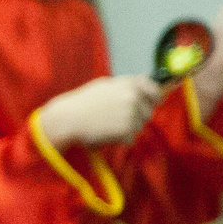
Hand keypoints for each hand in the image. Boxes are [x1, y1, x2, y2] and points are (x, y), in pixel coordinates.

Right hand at [39, 75, 156, 146]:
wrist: (67, 118)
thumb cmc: (81, 103)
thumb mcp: (104, 86)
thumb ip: (124, 86)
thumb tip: (142, 85)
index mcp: (129, 83)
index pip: (154, 90)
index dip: (155, 98)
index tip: (154, 103)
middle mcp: (133, 96)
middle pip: (148, 112)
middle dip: (137, 118)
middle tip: (117, 120)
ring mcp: (131, 112)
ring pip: (139, 127)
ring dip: (126, 129)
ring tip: (106, 126)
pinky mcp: (127, 128)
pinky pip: (130, 139)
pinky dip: (119, 140)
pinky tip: (105, 134)